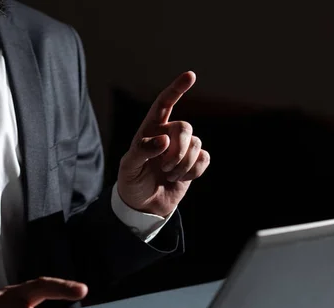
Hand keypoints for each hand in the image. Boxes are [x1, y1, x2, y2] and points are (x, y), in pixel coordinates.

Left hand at [117, 71, 209, 216]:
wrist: (143, 205)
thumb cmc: (132, 183)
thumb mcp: (129, 168)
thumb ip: (142, 150)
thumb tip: (164, 139)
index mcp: (150, 129)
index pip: (164, 103)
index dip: (177, 89)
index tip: (190, 75)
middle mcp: (168, 134)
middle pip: (185, 128)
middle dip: (178, 150)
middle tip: (164, 168)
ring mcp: (182, 148)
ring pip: (196, 144)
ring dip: (183, 164)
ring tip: (168, 175)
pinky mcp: (194, 162)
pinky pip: (204, 158)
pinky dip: (193, 171)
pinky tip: (181, 178)